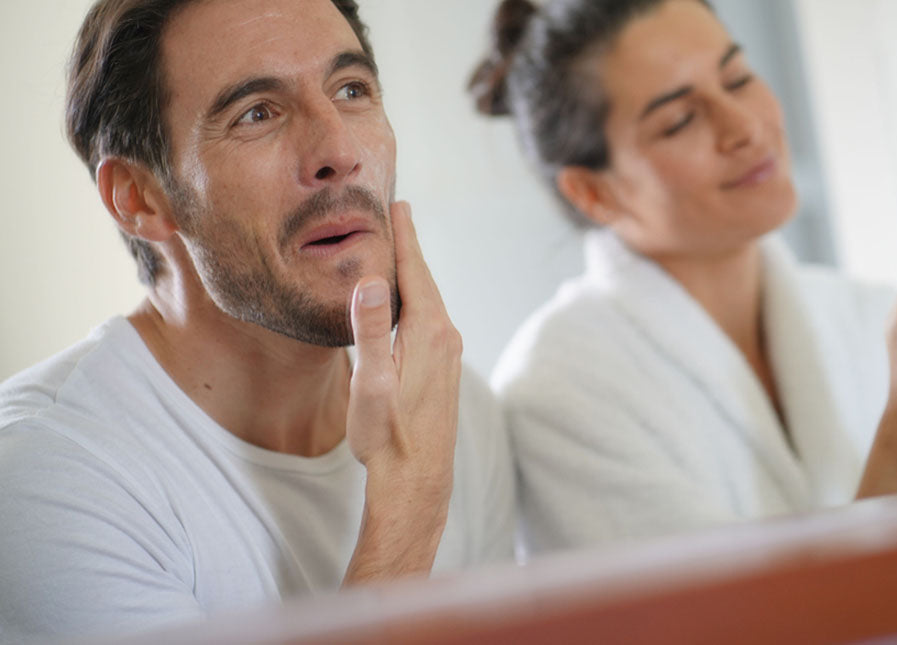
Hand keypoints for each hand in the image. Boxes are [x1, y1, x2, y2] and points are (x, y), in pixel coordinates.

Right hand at [343, 201, 462, 583]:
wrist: (417, 479)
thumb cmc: (386, 435)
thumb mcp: (370, 382)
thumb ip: (370, 330)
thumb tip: (370, 281)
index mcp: (428, 333)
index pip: (415, 271)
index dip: (404, 236)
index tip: (398, 203)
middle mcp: (446, 337)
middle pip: (426, 280)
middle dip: (410, 247)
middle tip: (399, 212)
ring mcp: (449, 354)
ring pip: (429, 300)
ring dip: (415, 273)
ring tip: (400, 249)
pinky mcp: (445, 369)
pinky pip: (431, 319)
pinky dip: (418, 298)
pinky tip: (408, 302)